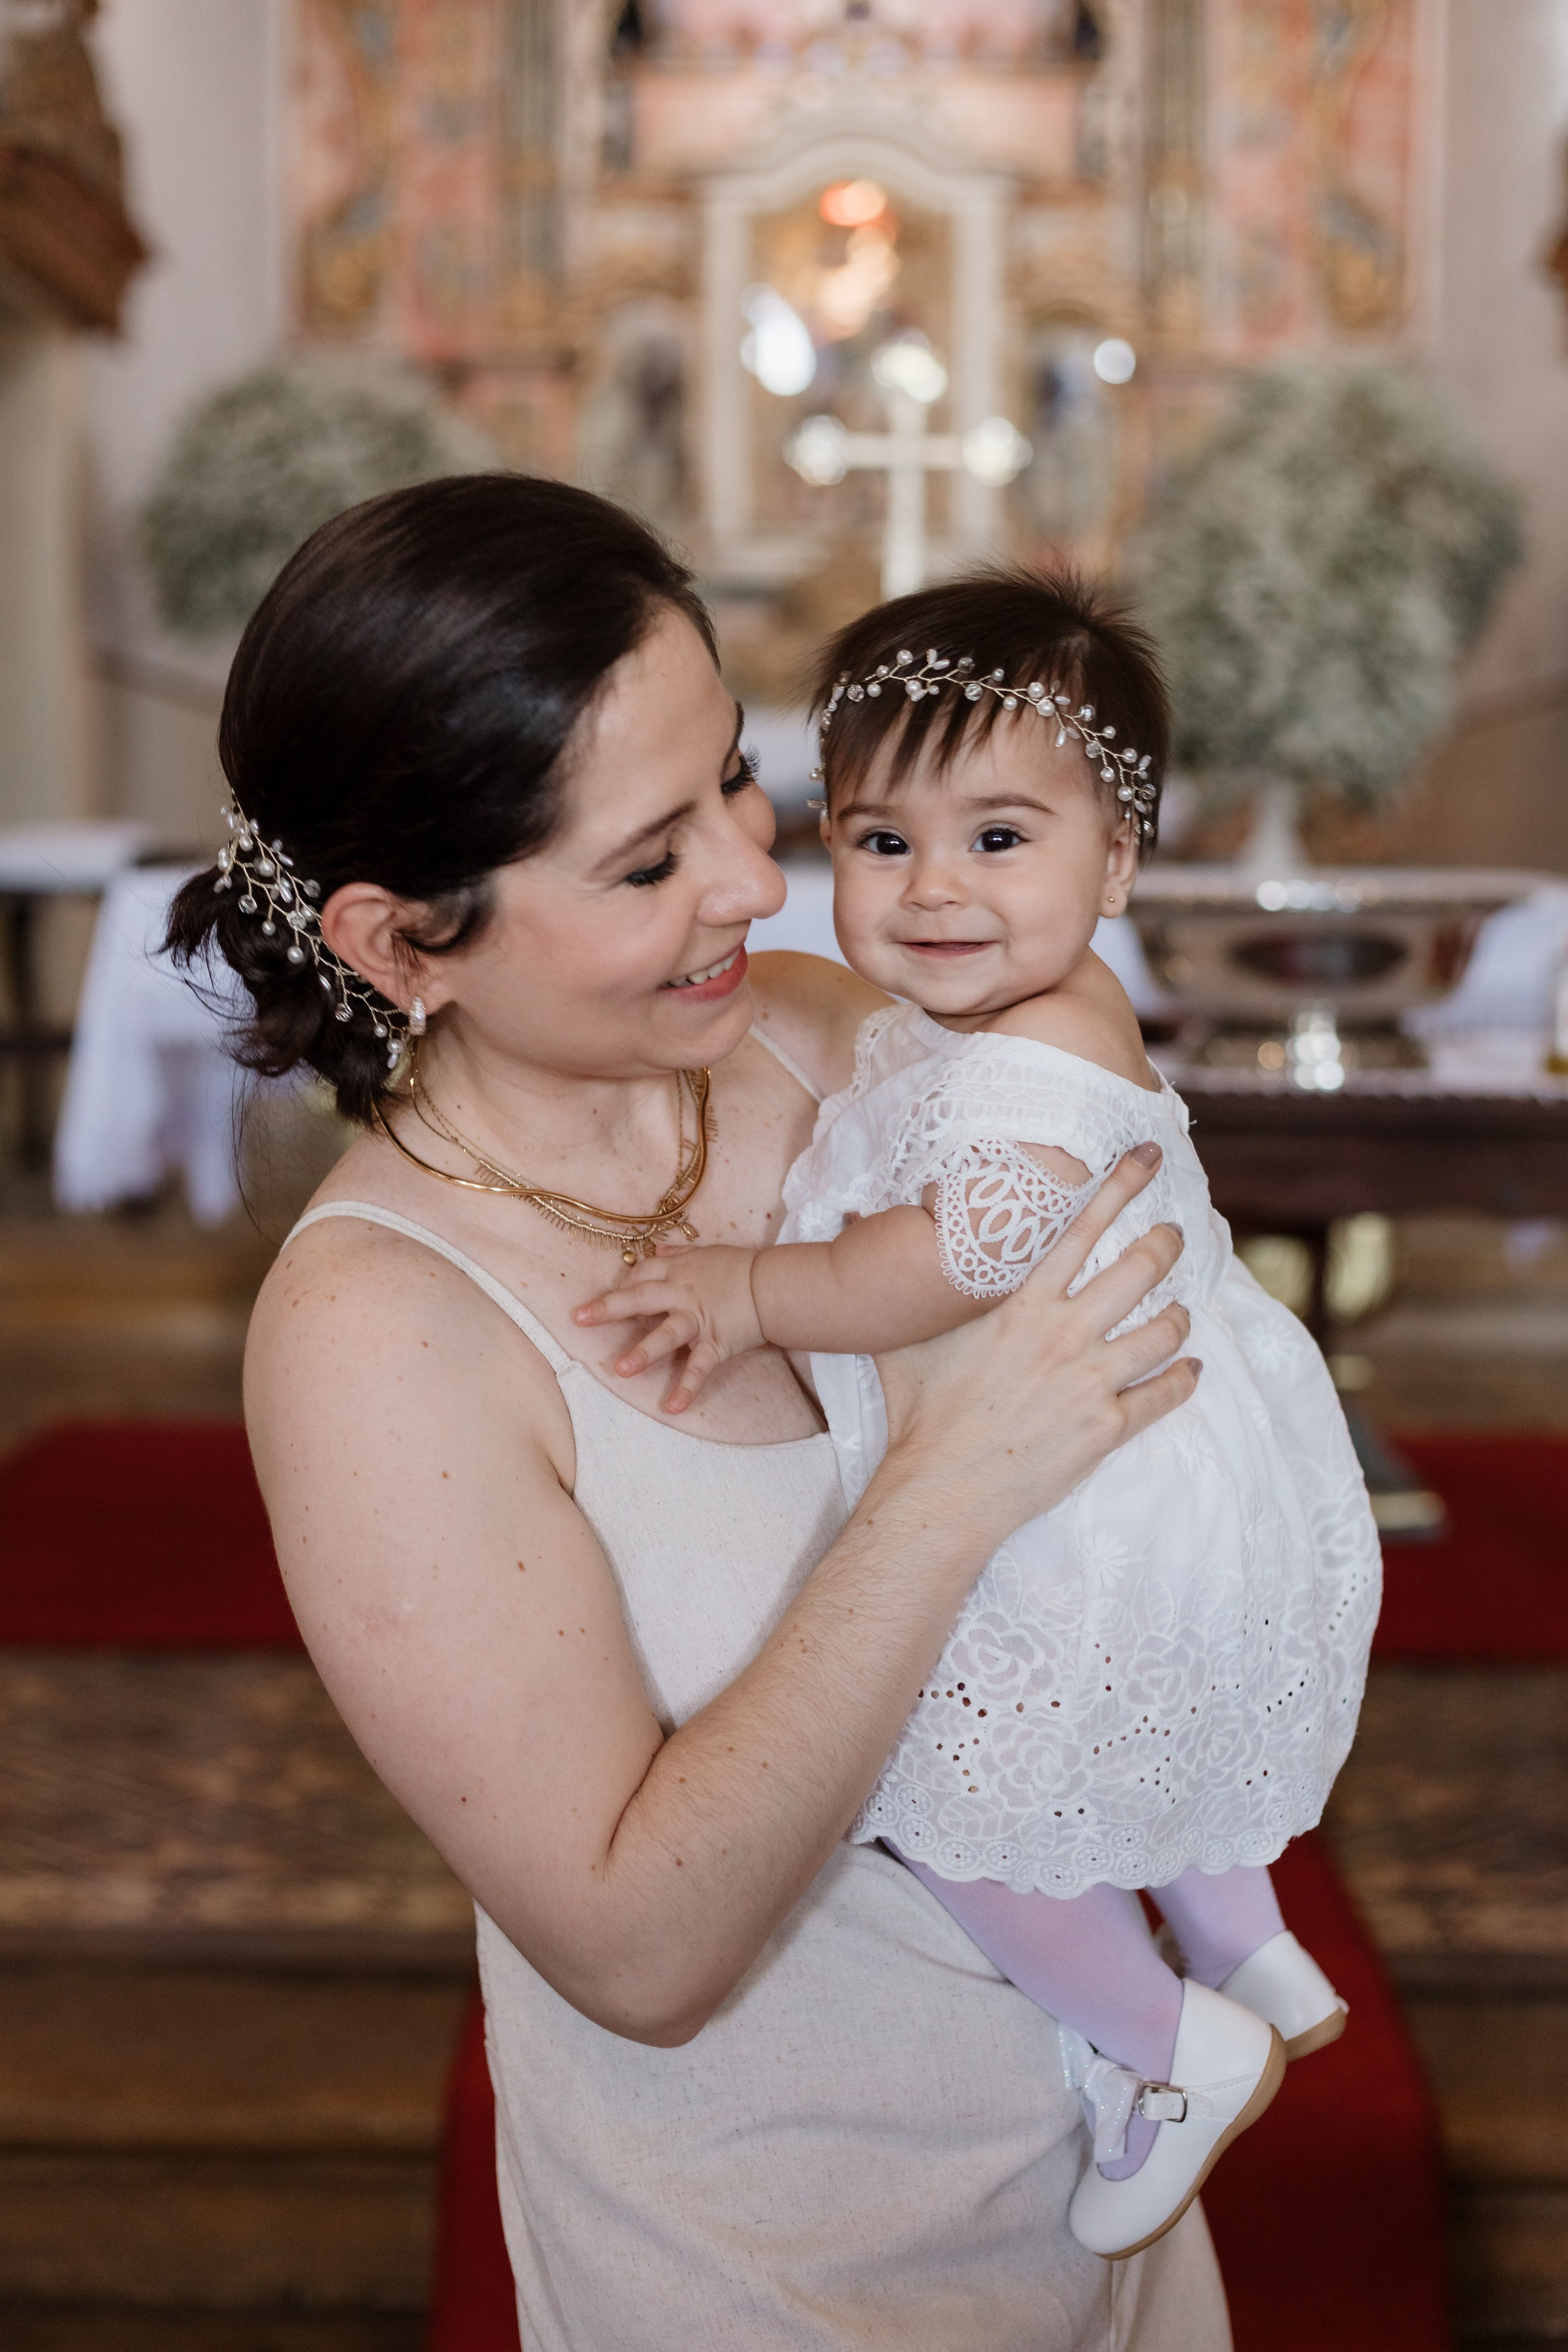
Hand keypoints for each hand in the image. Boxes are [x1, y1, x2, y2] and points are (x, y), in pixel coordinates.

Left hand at [574, 1245, 765, 1411]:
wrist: (774, 1285)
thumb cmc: (741, 1268)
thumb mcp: (708, 1253)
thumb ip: (681, 1252)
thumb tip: (660, 1249)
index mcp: (679, 1270)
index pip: (643, 1275)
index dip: (624, 1284)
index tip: (610, 1296)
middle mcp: (683, 1294)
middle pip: (640, 1298)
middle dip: (608, 1308)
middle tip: (579, 1319)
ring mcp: (698, 1319)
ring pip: (666, 1335)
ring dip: (643, 1352)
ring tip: (621, 1369)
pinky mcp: (716, 1342)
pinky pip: (699, 1367)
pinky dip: (688, 1388)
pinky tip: (673, 1407)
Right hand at [871, 1145, 1199, 1553]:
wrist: (941, 1491)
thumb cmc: (919, 1415)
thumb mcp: (901, 1342)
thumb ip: (897, 1287)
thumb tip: (845, 1220)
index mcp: (1021, 1305)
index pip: (1081, 1228)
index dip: (1121, 1186)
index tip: (1148, 1158)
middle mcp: (1064, 1334)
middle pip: (1139, 1269)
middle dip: (1165, 1245)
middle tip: (1172, 1237)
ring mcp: (1091, 1382)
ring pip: (1163, 1330)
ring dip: (1178, 1315)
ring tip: (1179, 1310)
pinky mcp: (1107, 1428)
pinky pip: (1165, 1394)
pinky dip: (1184, 1378)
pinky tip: (1190, 1370)